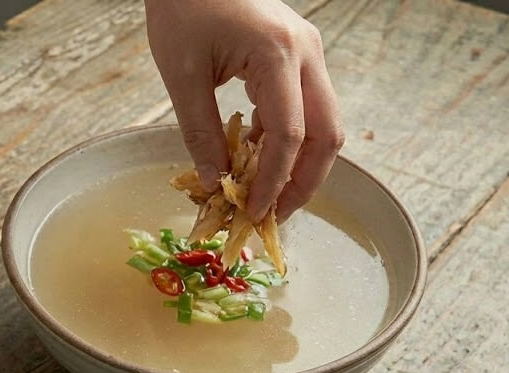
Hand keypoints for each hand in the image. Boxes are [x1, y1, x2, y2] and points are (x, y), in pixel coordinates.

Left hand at [145, 0, 343, 221]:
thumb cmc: (183, 8)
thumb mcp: (183, 75)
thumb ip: (200, 132)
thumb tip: (215, 183)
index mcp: (278, 55)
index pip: (290, 135)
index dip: (274, 181)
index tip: (255, 212)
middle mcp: (306, 53)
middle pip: (326, 134)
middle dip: (303, 182)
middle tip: (272, 215)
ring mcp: (307, 53)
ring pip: (322, 123)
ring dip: (297, 164)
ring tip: (263, 196)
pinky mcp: (297, 56)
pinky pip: (303, 108)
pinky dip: (285, 140)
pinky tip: (254, 159)